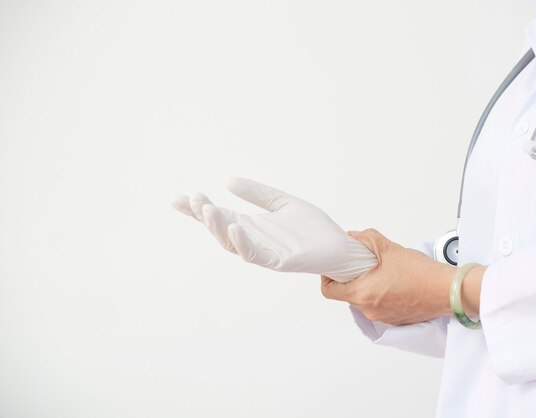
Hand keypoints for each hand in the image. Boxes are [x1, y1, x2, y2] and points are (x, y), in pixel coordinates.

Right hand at [171, 177, 377, 281]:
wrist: (339, 245)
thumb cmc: (311, 227)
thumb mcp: (281, 202)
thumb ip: (257, 192)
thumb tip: (226, 180)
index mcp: (250, 225)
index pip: (218, 216)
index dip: (196, 209)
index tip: (176, 197)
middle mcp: (252, 240)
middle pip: (218, 229)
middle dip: (202, 215)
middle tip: (192, 198)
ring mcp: (263, 252)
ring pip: (231, 242)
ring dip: (217, 227)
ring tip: (207, 207)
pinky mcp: (278, 261)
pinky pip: (254, 254)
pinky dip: (242, 242)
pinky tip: (234, 226)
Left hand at [321, 228, 482, 324]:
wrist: (449, 291)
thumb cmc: (421, 273)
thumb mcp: (389, 249)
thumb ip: (367, 239)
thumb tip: (354, 237)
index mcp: (362, 294)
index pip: (329, 291)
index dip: (327, 277)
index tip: (333, 267)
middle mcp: (369, 310)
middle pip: (348, 294)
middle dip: (352, 278)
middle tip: (361, 263)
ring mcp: (383, 317)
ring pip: (365, 300)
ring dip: (368, 286)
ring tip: (382, 271)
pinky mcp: (396, 319)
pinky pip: (380, 306)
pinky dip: (382, 294)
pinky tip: (394, 281)